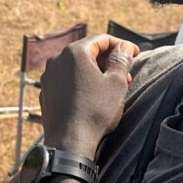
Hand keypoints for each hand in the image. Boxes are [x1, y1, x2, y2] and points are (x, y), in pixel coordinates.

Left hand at [39, 35, 138, 158]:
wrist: (69, 143)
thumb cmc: (95, 111)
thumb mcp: (117, 83)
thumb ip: (122, 60)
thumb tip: (124, 47)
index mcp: (74, 52)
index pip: (102, 40)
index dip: (121, 45)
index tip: (136, 54)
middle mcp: (57, 60)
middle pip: (88, 52)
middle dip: (109, 61)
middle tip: (127, 75)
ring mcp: (48, 76)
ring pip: (77, 67)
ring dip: (96, 72)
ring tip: (112, 88)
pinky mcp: (46, 92)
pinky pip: (67, 80)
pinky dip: (81, 83)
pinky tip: (93, 97)